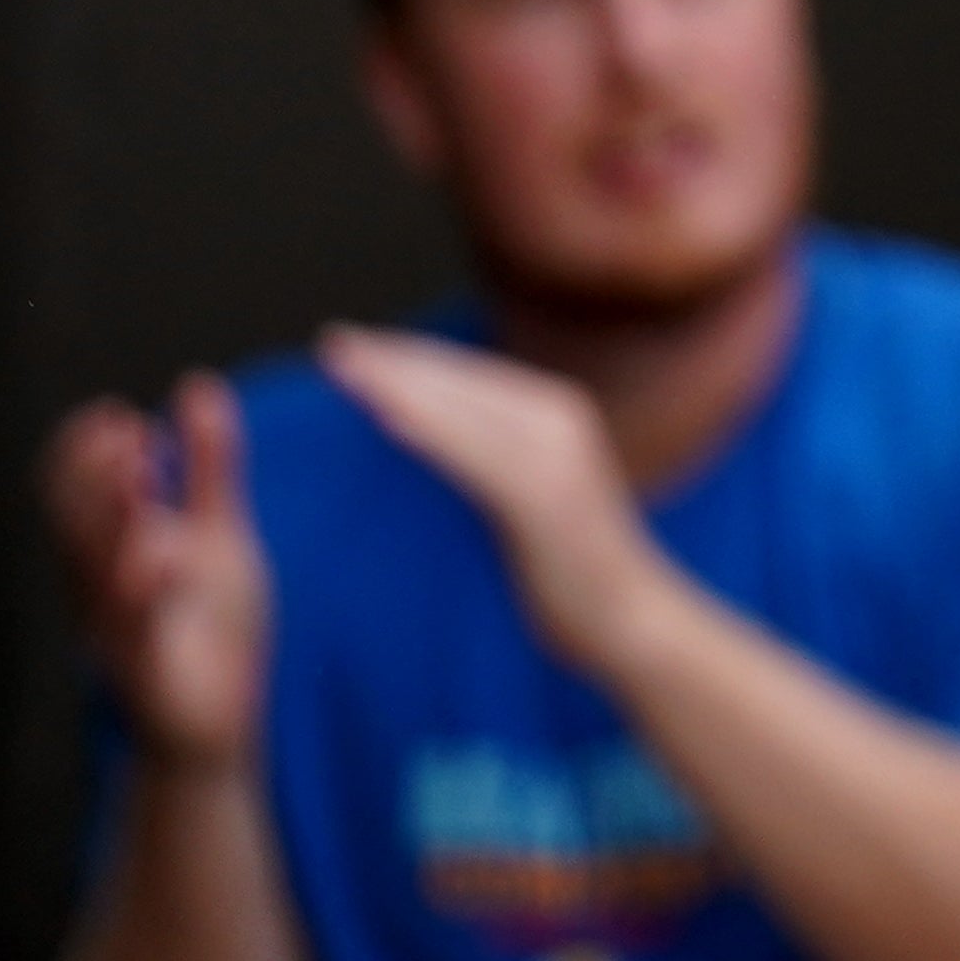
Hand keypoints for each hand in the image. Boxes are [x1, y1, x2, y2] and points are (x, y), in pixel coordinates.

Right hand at [42, 379, 275, 769]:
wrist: (214, 724)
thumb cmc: (207, 625)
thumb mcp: (218, 533)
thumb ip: (207, 466)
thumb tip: (197, 385)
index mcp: (112, 558)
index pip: (78, 498)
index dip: (84, 456)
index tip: (112, 411)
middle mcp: (102, 594)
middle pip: (80, 529)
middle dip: (96, 480)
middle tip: (122, 429)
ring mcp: (120, 635)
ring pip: (102, 577)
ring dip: (116, 526)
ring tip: (137, 476)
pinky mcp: (148, 675)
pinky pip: (137, 635)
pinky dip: (143, 596)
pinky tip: (158, 562)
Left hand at [319, 328, 677, 675]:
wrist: (629, 618)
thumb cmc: (569, 569)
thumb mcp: (528, 499)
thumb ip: (491, 463)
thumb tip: (426, 445)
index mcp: (553, 412)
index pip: (466, 371)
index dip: (404, 354)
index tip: (345, 345)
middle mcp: (558, 417)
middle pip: (460, 377)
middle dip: (392, 358)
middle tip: (330, 342)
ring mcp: (554, 454)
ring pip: (463, 407)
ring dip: (400, 383)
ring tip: (344, 368)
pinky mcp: (545, 494)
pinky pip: (475, 456)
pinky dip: (432, 432)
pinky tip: (388, 419)